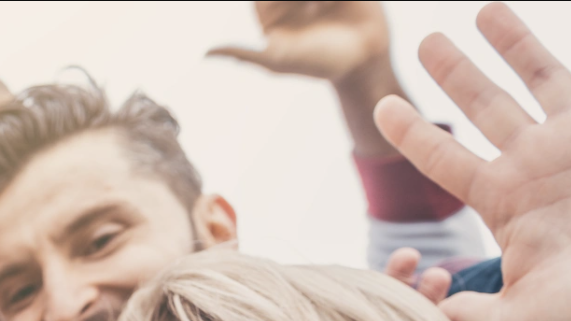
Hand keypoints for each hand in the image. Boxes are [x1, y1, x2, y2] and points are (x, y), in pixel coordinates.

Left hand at [209, 3, 403, 157]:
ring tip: (322, 6)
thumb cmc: (319, 64)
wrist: (364, 60)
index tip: (297, 9)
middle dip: (295, 0)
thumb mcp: (279, 60)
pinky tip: (336, 3)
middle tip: (308, 9)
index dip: (274, 2)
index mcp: (268, 10)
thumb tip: (205, 53)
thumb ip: (244, 53)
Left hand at [377, 2, 570, 320]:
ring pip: (542, 74)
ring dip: (515, 41)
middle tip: (424, 43)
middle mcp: (543, 163)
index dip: (414, 133)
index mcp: (508, 202)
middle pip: (485, 106)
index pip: (445, 160)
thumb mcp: (522, 320)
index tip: (382, 107)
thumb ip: (472, 311)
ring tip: (483, 9)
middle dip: (455, 72)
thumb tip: (427, 313)